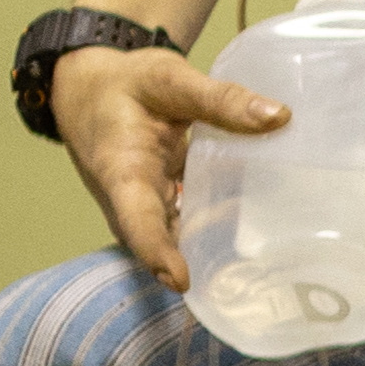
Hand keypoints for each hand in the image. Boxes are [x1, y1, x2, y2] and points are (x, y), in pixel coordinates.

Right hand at [51, 40, 279, 287]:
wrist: (85, 87)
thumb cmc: (123, 83)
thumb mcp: (168, 79)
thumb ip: (220, 98)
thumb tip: (279, 117)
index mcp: (121, 169)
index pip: (135, 218)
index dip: (156, 251)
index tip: (182, 280)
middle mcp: (127, 197)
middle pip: (158, 240)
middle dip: (193, 264)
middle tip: (242, 286)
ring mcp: (143, 203)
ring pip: (174, 235)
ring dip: (208, 250)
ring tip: (260, 270)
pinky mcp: (159, 199)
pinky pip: (184, 222)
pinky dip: (213, 229)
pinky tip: (258, 234)